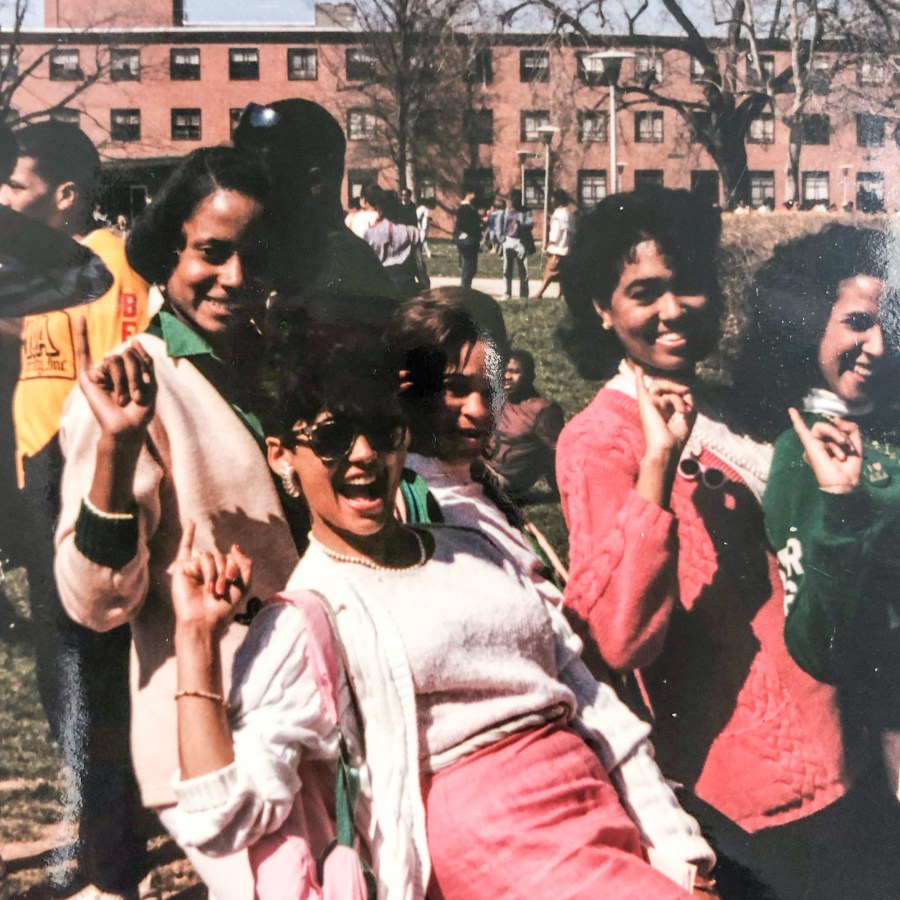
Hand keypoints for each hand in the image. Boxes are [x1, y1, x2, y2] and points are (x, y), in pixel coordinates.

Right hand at [75, 316, 155, 441]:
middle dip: (135, 373)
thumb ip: (145, 361)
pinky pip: (83, 353)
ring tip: (123, 399)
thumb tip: (134, 341)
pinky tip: (80, 318)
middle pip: (124, 355)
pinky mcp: (87, 378)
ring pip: (114, 360)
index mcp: (127, 370)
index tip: (146, 384)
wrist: (128, 427)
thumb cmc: (140, 410)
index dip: (143, 367)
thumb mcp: (150, 383)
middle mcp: (112, 370)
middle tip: (136, 396)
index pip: (134, 353)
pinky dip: (81, 335)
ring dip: (124, 380)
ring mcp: (99, 372)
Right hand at [172, 521, 252, 636]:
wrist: (205, 620)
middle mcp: (208, 568)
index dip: (234, 566)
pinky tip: (191, 522)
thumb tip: (234, 546)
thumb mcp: (243, 585)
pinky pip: (185, 548)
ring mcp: (195, 568)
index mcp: (222, 571)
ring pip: (207, 556)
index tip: (232, 579)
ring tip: (211, 590)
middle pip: (219, 555)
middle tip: (222, 589)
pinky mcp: (182, 569)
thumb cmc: (223, 608)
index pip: (230, 557)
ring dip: (212, 573)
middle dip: (224, 571)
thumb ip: (245, 564)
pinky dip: (187, 534)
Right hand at [635, 365, 695, 463]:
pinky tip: (638, 367)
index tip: (689, 410)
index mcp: (665, 411)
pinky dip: (639, 376)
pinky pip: (640, 385)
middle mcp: (656, 406)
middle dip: (680, 395)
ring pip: (663, 388)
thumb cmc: (676, 438)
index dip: (684, 398)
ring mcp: (649, 403)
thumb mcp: (689, 416)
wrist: (665, 448)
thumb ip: (688, 399)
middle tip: (685, 409)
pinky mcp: (644, 402)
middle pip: (670, 389)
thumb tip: (685, 387)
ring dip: (675, 397)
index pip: (675, 394)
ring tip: (680, 410)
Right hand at [789, 409, 861, 493]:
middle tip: (848, 447)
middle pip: (828, 426)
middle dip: (841, 434)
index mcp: (829, 444)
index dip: (844, 432)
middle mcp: (819, 444)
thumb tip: (835, 419)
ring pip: (822, 427)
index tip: (850, 447)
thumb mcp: (855, 443)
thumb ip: (850, 427)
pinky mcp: (809, 445)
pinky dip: (796, 420)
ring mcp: (813, 444)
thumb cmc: (850, 467)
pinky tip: (791, 410)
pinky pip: (801, 430)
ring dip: (835, 435)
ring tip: (841, 451)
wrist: (845, 481)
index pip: (835, 428)